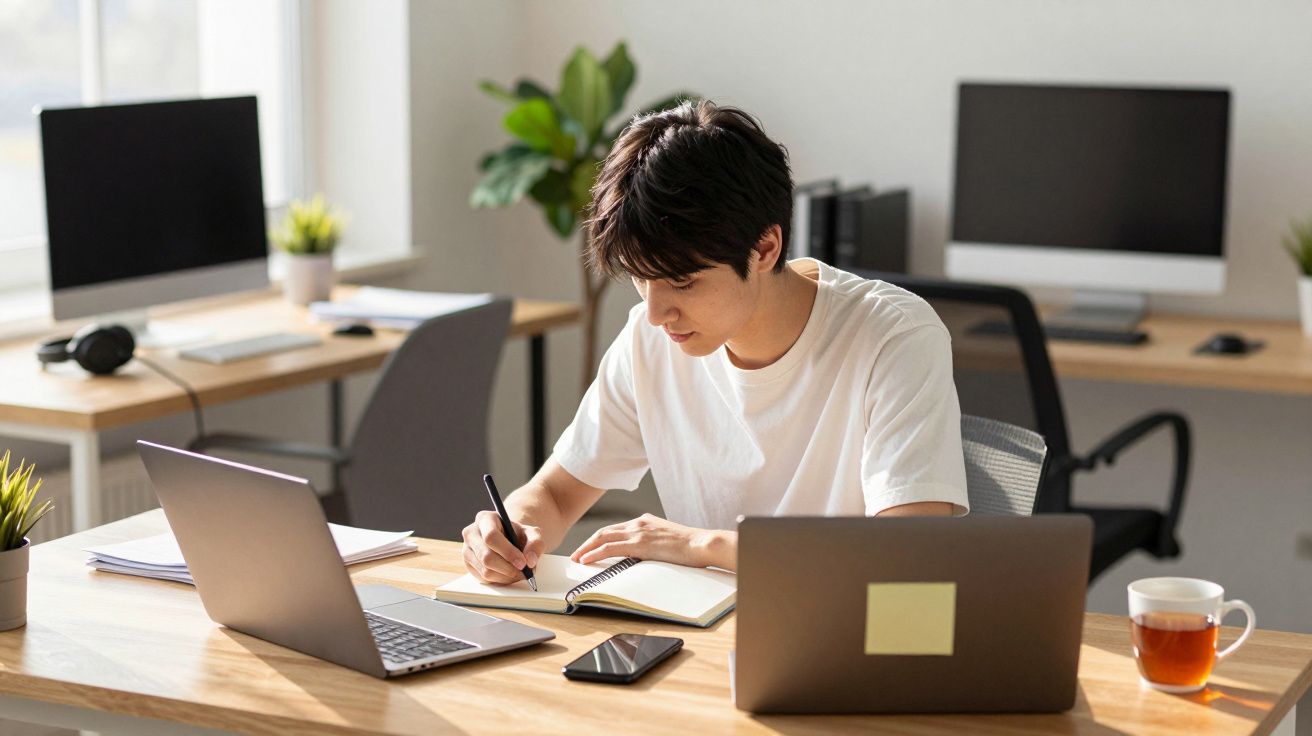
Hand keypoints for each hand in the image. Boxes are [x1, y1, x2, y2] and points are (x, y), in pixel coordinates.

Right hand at [461, 510, 543, 584]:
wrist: (508, 538)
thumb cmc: (517, 534)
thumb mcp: (531, 533)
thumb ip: (536, 543)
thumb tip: (530, 561)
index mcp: (485, 519)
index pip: (491, 537)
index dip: (508, 552)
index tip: (522, 563)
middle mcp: (471, 533)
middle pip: (486, 556)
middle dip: (508, 568)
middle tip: (524, 573)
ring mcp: (467, 550)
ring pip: (485, 570)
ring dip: (506, 576)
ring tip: (519, 573)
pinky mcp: (468, 565)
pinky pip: (483, 578)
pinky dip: (499, 580)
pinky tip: (509, 574)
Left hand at [570, 513, 729, 568]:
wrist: (701, 544)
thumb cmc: (690, 546)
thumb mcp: (667, 540)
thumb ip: (653, 543)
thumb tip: (645, 554)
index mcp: (645, 521)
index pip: (615, 529)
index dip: (600, 539)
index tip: (590, 547)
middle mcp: (638, 523)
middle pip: (604, 531)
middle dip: (587, 543)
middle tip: (576, 554)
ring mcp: (638, 532)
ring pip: (603, 538)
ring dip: (586, 549)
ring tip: (576, 558)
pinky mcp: (639, 543)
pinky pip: (610, 548)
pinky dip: (595, 553)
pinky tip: (586, 560)